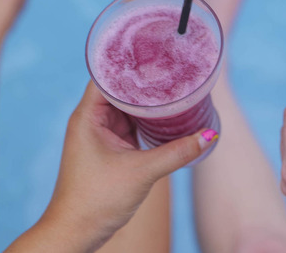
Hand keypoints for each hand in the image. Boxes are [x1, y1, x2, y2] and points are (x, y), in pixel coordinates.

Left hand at [8, 82, 216, 251]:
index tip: (154, 51)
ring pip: (127, 107)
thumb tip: (210, 136)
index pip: (107, 75)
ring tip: (175, 85)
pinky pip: (131, 124)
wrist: (75, 233)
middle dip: (145, 79)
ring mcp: (100, 134)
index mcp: (88, 116)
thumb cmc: (95, 201)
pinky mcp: (109, 148)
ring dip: (148, 100)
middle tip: (173, 66)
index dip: (129, 62)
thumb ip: (176, 152)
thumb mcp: (142, 172)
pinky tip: (167, 114)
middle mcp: (91, 120)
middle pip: (120, 88)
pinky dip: (147, 119)